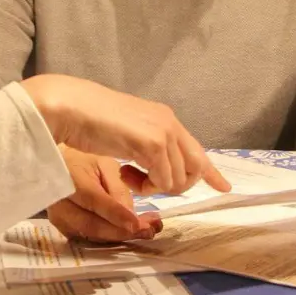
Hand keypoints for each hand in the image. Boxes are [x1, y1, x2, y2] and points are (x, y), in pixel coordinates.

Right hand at [19, 74, 229, 195]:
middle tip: (140, 181)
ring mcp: (164, 133)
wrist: (71, 107)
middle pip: (194, 169)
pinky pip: (164, 182)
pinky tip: (124, 173)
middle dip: (174, 185)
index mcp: (164, 118)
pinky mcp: (153, 144)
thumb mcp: (127, 133)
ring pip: (179, 180)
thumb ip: (146, 147)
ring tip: (127, 175)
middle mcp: (170, 123)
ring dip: (154, 187)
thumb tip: (158, 169)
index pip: (196, 150)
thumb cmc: (89, 120)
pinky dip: (146, 187)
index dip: (210, 172)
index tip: (225, 187)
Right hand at [47, 145, 162, 241]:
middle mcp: (59, 202)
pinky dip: (110, 237)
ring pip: (91, 235)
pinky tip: (129, 231)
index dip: (117, 215)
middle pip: (91, 225)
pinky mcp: (63, 229)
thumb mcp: (105, 165)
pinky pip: (88, 237)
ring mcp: (58, 218)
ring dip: (120, 236)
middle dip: (122, 232)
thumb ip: (117, 188)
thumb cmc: (85, 161)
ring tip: (145, 231)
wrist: (60, 168)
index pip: (93, 200)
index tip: (139, 224)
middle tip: (149, 230)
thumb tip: (130, 215)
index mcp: (69, 178)